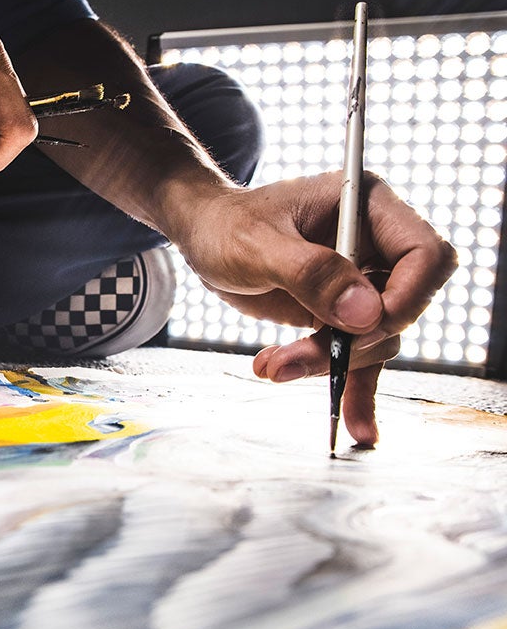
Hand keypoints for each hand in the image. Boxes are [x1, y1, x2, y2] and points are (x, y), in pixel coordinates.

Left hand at [174, 170, 456, 445]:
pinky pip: (361, 355)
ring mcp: (363, 280)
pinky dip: (354, 387)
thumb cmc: (226, 225)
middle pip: (403, 305)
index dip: (407, 297)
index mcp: (367, 206)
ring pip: (376, 338)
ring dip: (333, 364)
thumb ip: (311, 274)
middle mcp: (376, 242)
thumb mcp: (256, 245)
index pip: (424, 254)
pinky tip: (355, 422)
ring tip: (272, 367)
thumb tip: (366, 313)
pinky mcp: (344, 313)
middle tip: (297, 360)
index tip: (364, 328)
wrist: (204, 236)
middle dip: (355, 342)